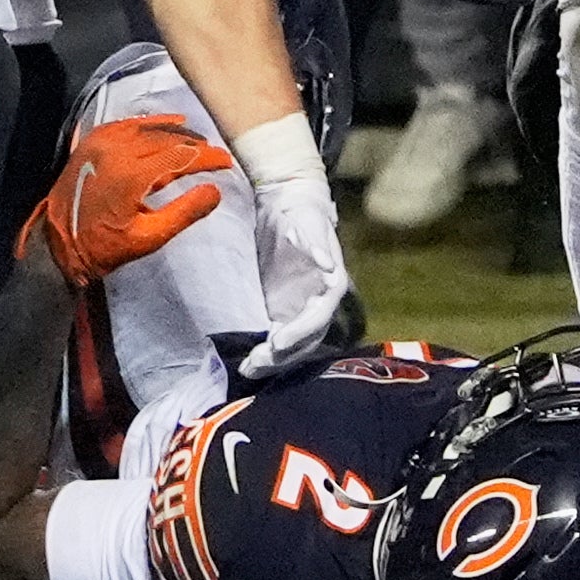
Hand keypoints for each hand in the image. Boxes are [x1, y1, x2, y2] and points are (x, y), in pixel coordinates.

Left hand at [21, 114, 231, 286]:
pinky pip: (127, 124)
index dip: (206, 158)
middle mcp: (116, 150)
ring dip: (175, 132)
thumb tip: (215, 191)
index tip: (227, 161)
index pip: (180, 156)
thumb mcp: (148, 238)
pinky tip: (166, 125)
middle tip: (216, 153)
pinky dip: (150, 124)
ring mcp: (101, 142)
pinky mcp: (92, 141)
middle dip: (195, 145)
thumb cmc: (104, 246)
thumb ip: (184, 213)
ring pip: (148, 128)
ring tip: (198, 140)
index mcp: (131, 174)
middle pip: (166, 139)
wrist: (57, 242)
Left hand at [241, 131, 352, 375]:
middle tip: (255, 364)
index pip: (319, 316)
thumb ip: (316, 243)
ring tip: (247, 370)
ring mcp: (302, 311)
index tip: (276, 341)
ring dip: (273, 361)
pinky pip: (279, 340)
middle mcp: (320, 304)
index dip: (300, 331)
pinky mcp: (284, 313)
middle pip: (307, 340)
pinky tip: (248, 364)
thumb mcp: (308, 222)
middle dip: (283, 355)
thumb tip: (328, 264)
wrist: (288, 209)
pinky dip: (266, 354)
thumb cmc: (301, 214)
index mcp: (332, 286)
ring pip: (293, 346)